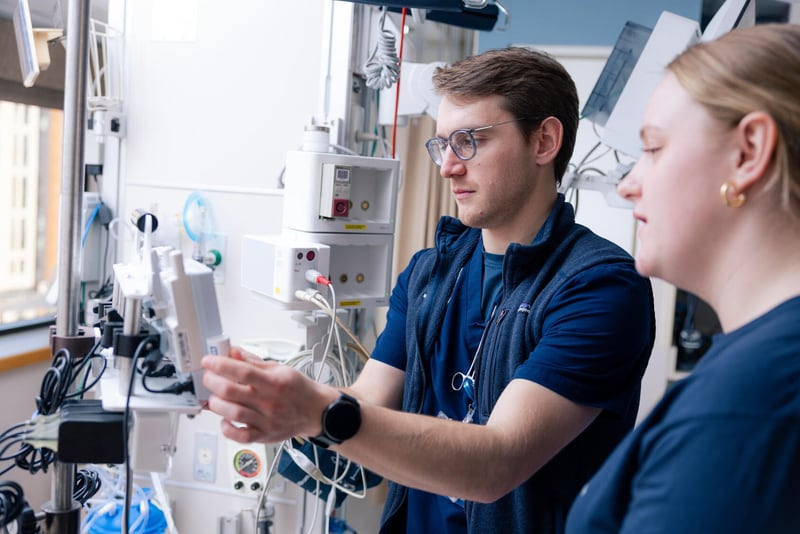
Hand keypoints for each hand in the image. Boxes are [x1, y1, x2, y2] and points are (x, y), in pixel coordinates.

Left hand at [201, 347, 336, 443]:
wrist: (316, 411)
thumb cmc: (298, 389)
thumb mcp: (279, 368)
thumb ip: (253, 362)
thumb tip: (233, 352)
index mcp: (274, 382)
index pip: (242, 371)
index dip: (221, 365)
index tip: (208, 361)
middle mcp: (269, 402)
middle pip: (231, 391)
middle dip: (212, 381)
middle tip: (208, 377)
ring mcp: (266, 420)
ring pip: (232, 413)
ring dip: (216, 403)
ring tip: (214, 396)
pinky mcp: (264, 435)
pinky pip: (240, 436)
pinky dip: (227, 428)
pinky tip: (225, 418)